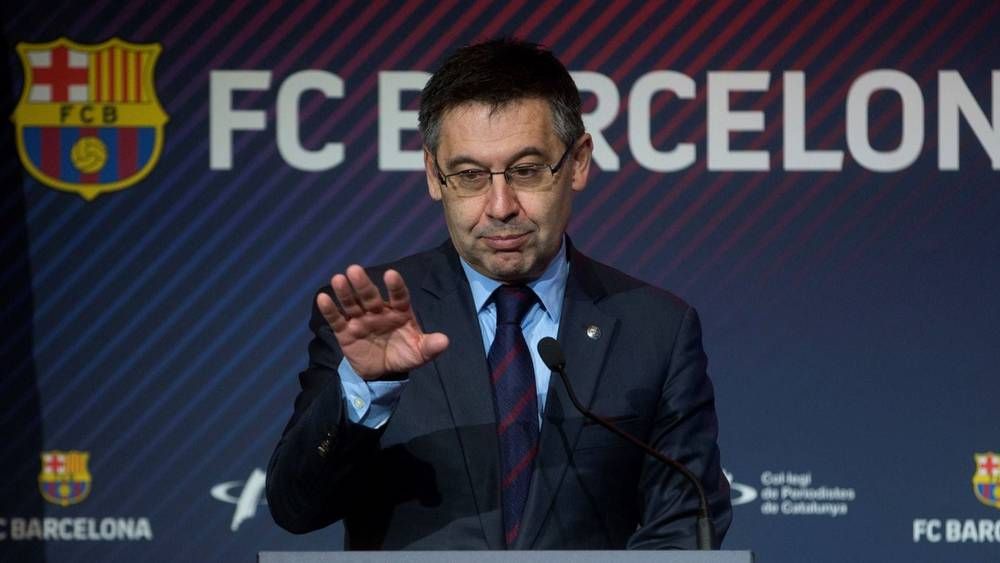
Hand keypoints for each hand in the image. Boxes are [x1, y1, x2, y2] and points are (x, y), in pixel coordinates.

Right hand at [317, 265, 448, 379]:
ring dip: (345, 292)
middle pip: (370, 296)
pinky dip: (329, 310)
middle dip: (363, 284)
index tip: (391, 275)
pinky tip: (322, 298)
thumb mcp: (419, 353)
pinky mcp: (345, 331)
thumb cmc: (404, 354)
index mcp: (399, 311)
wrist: (382, 372)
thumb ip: (430, 346)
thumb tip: (445, 341)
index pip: (399, 296)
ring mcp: (361, 319)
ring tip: (338, 279)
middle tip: (354, 269)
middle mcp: (379, 311)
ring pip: (352, 303)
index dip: (395, 286)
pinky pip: (337, 319)